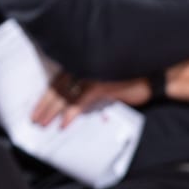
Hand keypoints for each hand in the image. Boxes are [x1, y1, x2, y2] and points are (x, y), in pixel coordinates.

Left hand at [31, 72, 150, 127]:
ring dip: (51, 110)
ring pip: (65, 94)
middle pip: (58, 88)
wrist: (154, 78)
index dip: (45, 95)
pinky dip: (71, 113)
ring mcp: (93, 76)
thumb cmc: (131, 79)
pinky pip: (81, 101)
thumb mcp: (106, 81)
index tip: (36, 108)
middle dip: (44, 105)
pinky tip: (64, 123)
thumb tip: (73, 103)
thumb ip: (89, 88)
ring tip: (42, 123)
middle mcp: (85, 67)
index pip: (58, 80)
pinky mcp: (102, 86)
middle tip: (34, 119)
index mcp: (84, 64)